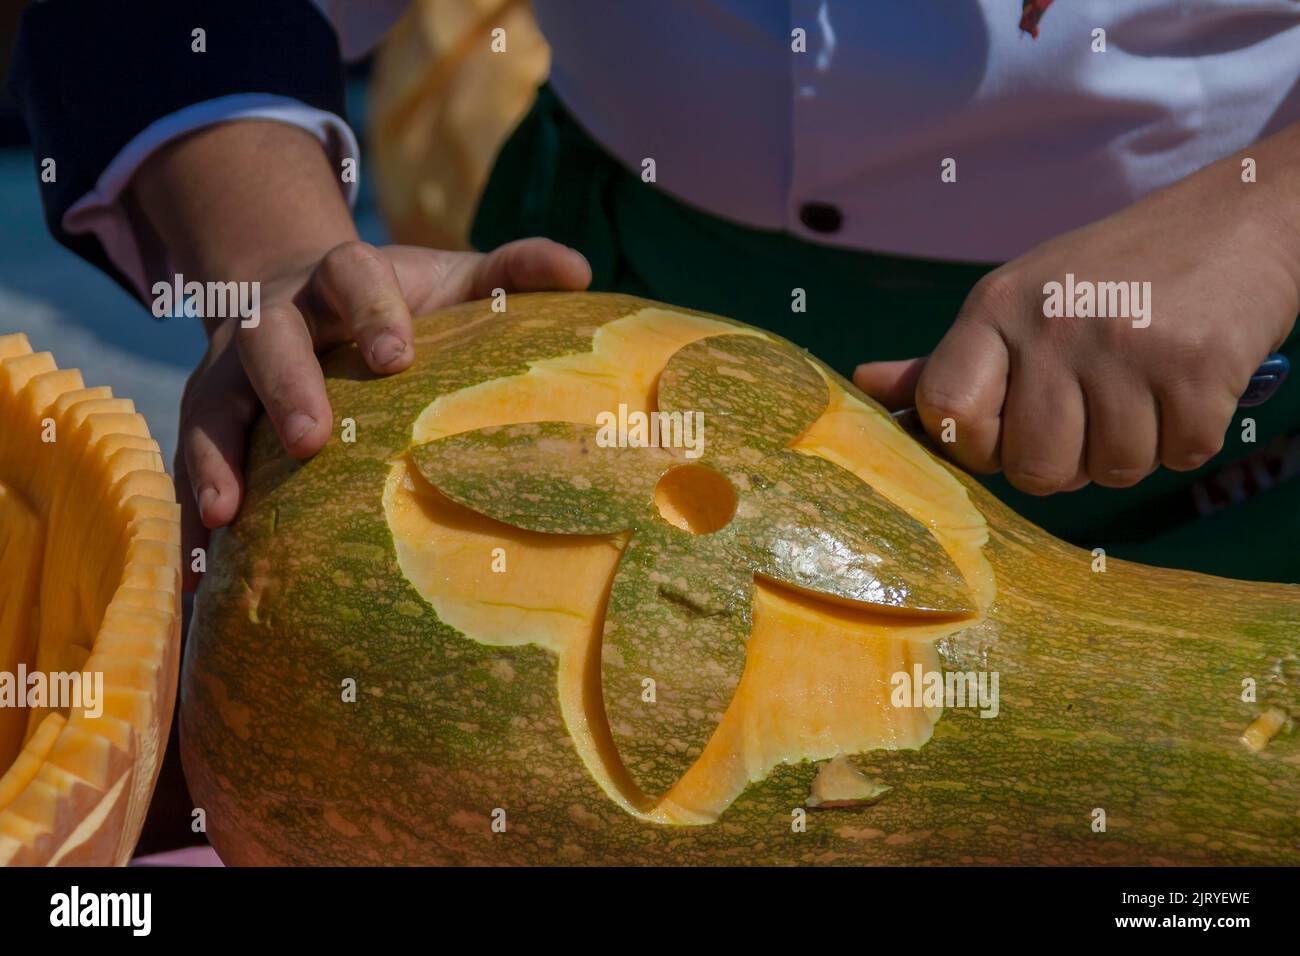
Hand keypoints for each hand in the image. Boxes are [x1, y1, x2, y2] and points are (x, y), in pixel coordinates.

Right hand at [174, 239, 589, 587]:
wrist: (299, 290)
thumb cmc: (396, 302)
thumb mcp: (449, 280)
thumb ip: (510, 272)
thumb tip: (583, 268)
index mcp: (340, 277)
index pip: (351, 276)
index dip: (371, 311)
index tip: (396, 356)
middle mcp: (274, 317)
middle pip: (268, 339)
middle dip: (286, 386)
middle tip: (310, 440)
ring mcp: (229, 369)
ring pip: (210, 405)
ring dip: (213, 457)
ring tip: (223, 516)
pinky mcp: (208, 416)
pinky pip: (192, 459)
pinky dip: (193, 506)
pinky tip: (198, 566)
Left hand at [854, 128, 1299, 494]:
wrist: (1238, 218)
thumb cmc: (1110, 275)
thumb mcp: (1017, 300)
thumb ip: (946, 358)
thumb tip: (862, 385)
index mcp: (995, 308)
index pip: (946, 415)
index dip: (976, 447)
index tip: (1006, 430)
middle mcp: (1051, 323)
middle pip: (1034, 469)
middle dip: (1064, 463)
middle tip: (1088, 415)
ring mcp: (1126, 344)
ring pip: (1111, 473)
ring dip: (1130, 452)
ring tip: (1139, 392)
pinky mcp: (1198, 366)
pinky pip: (1178, 458)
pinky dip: (1185, 440)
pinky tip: (1183, 388)